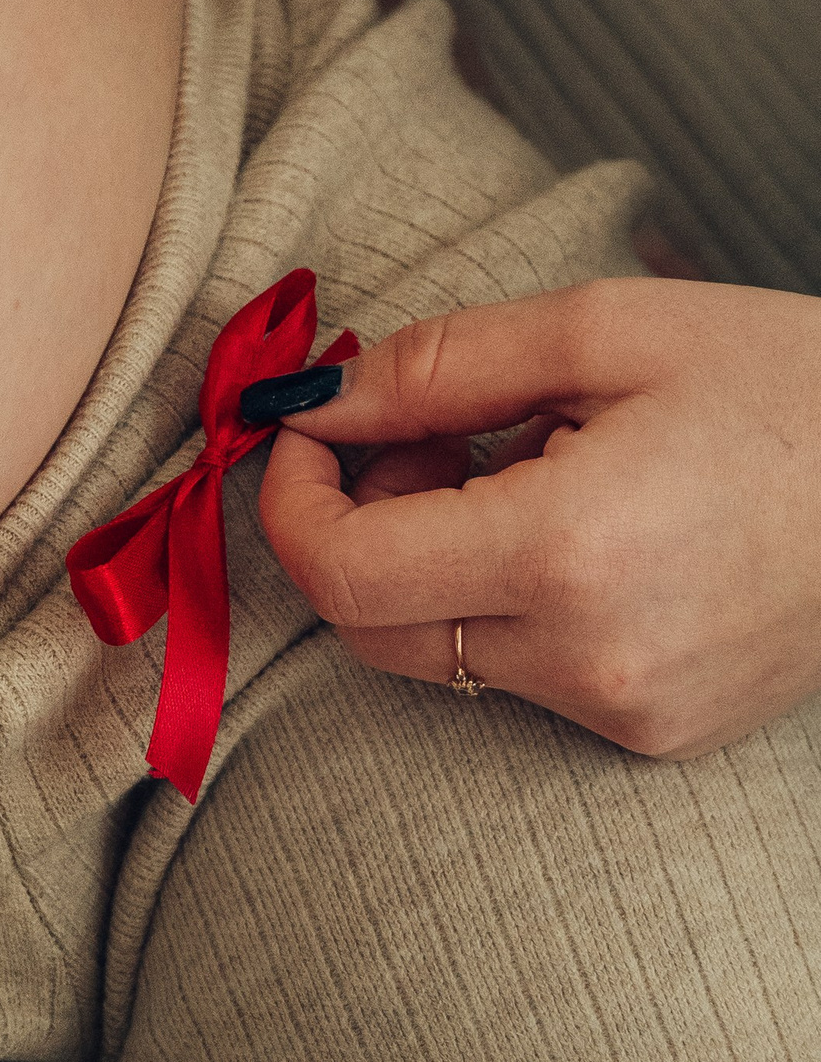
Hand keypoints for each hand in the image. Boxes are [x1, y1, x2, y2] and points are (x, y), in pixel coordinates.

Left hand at [260, 279, 820, 756]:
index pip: (340, 571)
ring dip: (430, 556)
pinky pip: (519, 672)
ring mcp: (630, 712)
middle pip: (371, 626)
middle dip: (353, 521)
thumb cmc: (785, 384)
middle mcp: (591, 662)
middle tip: (420, 431)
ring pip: (440, 651)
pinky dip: (501, 596)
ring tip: (520, 460)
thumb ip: (433, 368)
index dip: (289, 494)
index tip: (304, 425)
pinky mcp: (659, 732)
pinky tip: (574, 521)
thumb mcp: (598, 329)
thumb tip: (312, 397)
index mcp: (568, 554)